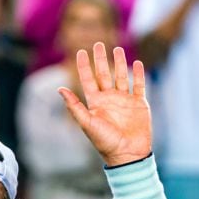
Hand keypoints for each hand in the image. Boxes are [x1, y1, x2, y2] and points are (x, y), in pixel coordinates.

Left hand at [58, 43, 151, 166]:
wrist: (127, 154)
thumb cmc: (105, 142)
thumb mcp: (87, 123)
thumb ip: (74, 106)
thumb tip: (59, 89)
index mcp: (96, 103)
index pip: (88, 80)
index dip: (84, 66)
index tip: (81, 52)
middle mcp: (109, 99)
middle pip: (104, 74)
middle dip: (101, 59)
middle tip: (99, 43)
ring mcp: (125, 100)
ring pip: (121, 76)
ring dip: (119, 63)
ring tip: (117, 48)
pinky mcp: (139, 104)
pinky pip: (139, 85)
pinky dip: (138, 74)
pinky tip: (136, 63)